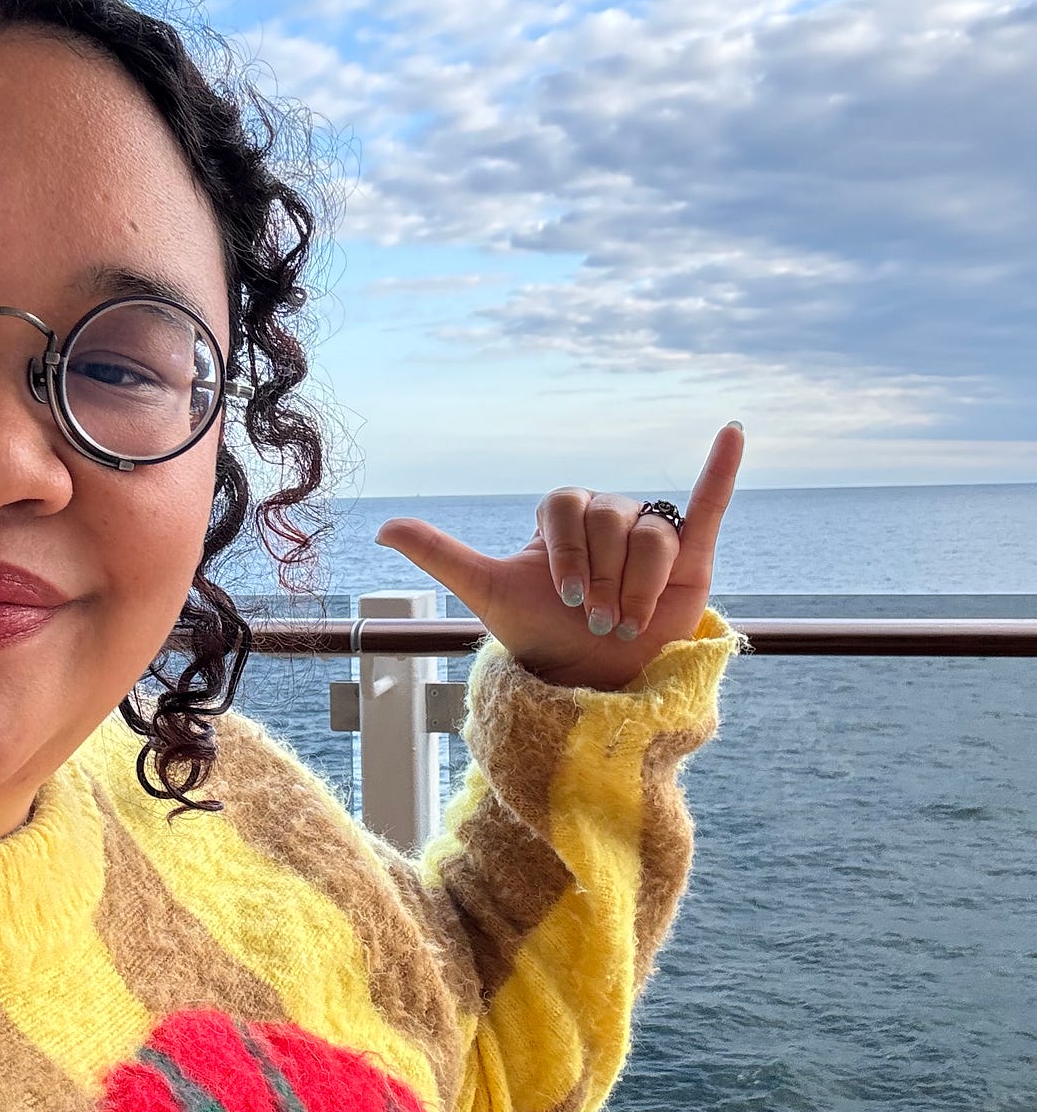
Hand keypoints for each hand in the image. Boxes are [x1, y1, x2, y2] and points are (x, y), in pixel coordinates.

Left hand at [374, 424, 743, 690]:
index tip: (564, 598)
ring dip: (639, 585)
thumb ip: (439, 553)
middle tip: (597, 619)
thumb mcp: (487, 590)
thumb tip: (378, 525)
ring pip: (653, 535)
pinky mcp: (692, 551)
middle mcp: (609, 517)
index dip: (567, 553)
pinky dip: (722, 468)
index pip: (568, 507)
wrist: (591, 679)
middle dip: (602, 578)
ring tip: (628, 622)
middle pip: (612, 520)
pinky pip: (707, 501)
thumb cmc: (541, 632)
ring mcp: (650, 532)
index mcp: (564, 516)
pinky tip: (733, 432)